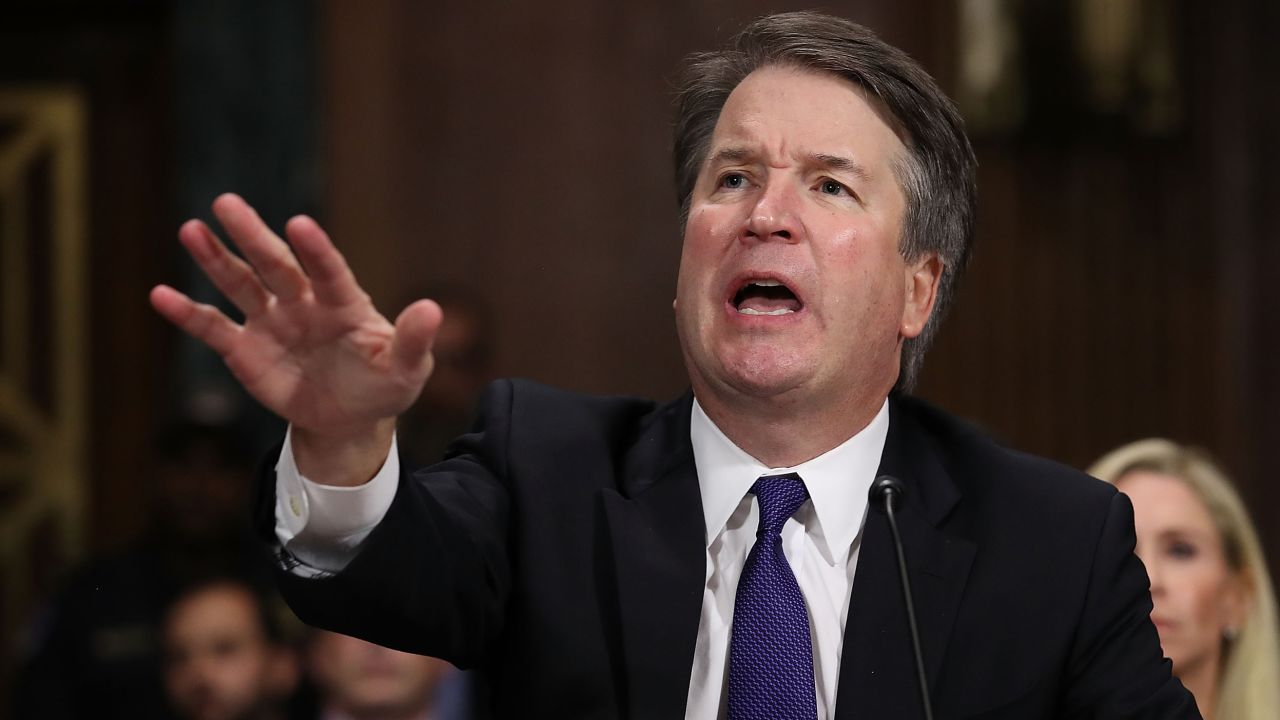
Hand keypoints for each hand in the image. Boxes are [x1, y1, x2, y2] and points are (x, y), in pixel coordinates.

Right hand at [150, 193, 440, 483]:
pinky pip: (213, 328)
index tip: (299, 224)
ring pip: (240, 285)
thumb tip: (432, 309)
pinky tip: (160, 294)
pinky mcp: (245, 350)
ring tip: (191, 229)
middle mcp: (303, 303)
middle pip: (276, 265)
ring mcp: (272, 323)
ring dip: (215, 260)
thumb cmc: (384, 386)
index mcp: (344, 303)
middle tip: (226, 202)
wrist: (350, 419)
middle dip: (253, 236)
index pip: (328, 272)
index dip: (315, 250)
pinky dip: (188, 314)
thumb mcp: (407, 371)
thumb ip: (414, 341)